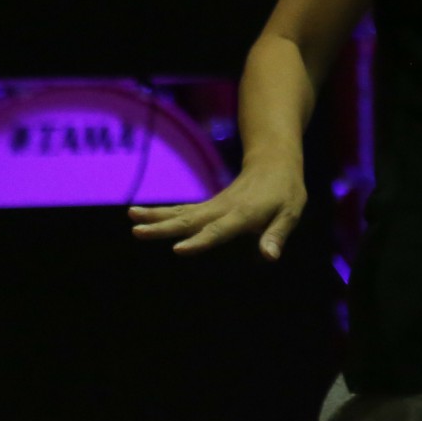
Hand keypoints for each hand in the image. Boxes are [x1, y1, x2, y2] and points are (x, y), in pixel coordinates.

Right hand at [128, 160, 305, 258]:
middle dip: (163, 228)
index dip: (200, 241)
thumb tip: (269, 258)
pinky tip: (137, 215)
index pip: (219, 231)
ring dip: (155, 217)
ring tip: (131, 217)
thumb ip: (277, 234)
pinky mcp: (207, 206)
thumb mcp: (290, 213)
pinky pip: (180, 211)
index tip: (178, 249)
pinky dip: (160, 213)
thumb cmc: (286, 192)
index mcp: (243, 214)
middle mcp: (222, 209)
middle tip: (137, 232)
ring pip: (180, 213)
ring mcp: (212, 206)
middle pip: (189, 221)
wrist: (274, 162)